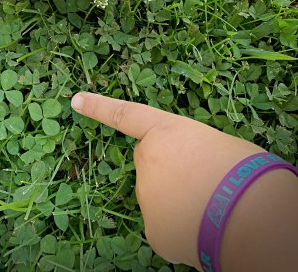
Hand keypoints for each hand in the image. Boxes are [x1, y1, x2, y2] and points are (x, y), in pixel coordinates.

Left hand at [70, 92, 261, 268]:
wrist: (253, 216)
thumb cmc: (245, 171)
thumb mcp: (218, 145)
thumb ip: (191, 150)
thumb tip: (191, 169)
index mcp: (166, 131)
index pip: (125, 115)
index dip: (99, 107)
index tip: (76, 100)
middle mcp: (147, 160)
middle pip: (152, 166)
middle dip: (171, 174)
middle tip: (206, 184)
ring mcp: (146, 195)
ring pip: (159, 198)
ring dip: (178, 201)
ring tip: (211, 207)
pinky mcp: (153, 229)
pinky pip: (166, 226)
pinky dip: (181, 228)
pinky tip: (203, 227)